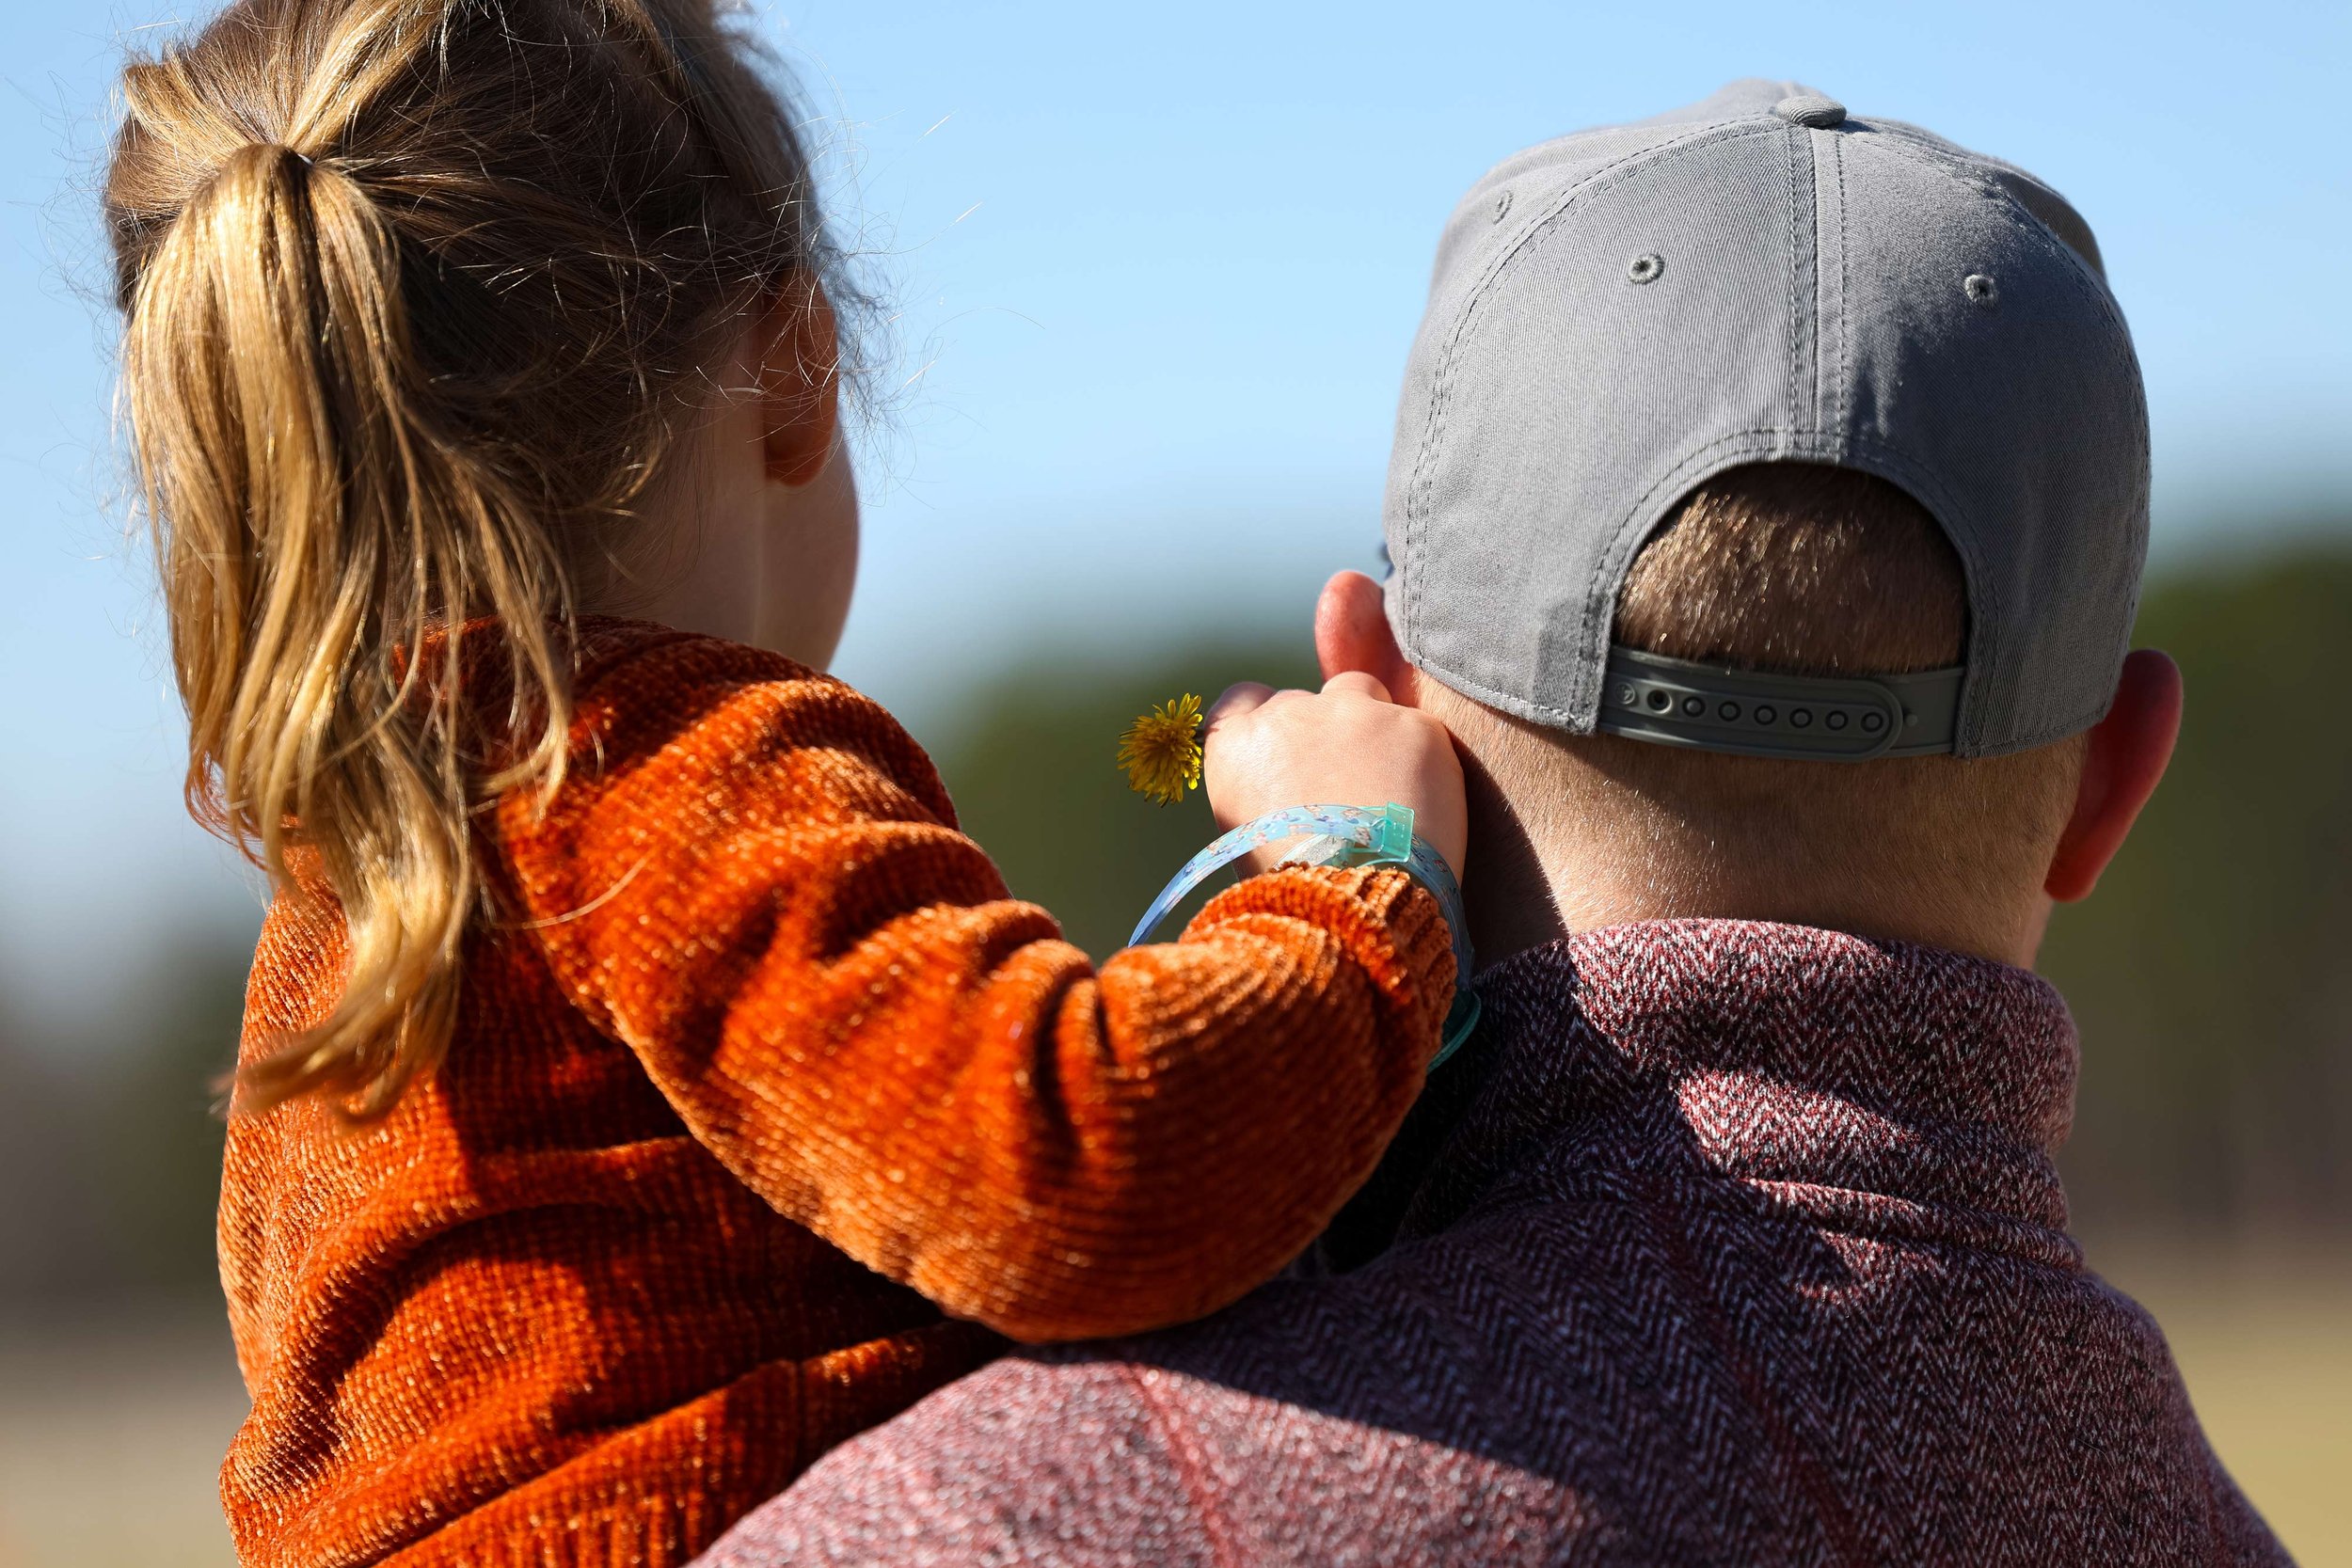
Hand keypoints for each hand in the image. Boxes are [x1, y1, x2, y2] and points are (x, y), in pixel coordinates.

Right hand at [1203, 672, 1467, 877]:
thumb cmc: (1295, 891)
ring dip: (1370, 727)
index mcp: (1237, 744)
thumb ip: (1265, 787)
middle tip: (1344, 791)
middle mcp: (1289, 714)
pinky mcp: (1413, 726)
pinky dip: (1422, 763)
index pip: (1244, 700)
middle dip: (1324, 733)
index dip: (1268, 721)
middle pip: (1308, 700)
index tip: (1287, 752)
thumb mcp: (1250, 837)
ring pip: (1363, 695)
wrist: (1355, 907)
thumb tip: (1290, 783)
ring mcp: (1353, 713)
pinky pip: (1418, 732)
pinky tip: (1421, 809)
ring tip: (1384, 791)